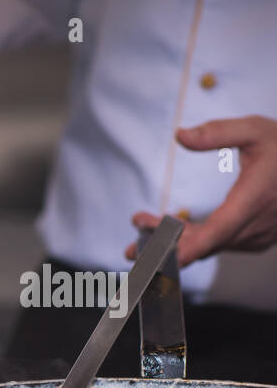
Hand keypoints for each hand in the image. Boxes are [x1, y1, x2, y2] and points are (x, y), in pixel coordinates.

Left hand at [125, 115, 276, 267]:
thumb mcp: (256, 130)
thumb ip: (218, 132)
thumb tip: (181, 135)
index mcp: (252, 202)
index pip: (214, 234)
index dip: (184, 248)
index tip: (156, 256)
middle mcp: (254, 227)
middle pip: (202, 245)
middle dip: (163, 244)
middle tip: (131, 244)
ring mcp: (256, 237)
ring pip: (208, 246)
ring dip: (174, 239)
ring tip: (143, 224)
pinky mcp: (255, 240)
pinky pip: (218, 244)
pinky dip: (195, 238)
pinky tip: (172, 226)